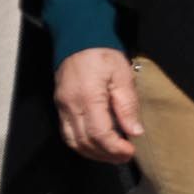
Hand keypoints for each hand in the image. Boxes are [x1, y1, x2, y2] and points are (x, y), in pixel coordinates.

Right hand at [54, 48, 142, 163]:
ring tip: (113, 155)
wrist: (79, 38)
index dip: (115, 148)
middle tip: (125, 156)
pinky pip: (67, 133)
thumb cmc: (102, 53)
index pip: (99, 133)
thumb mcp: (122, 74)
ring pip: (73, 142)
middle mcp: (71, 106)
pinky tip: (97, 145)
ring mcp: (62, 107)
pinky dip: (82, 144)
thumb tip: (134, 131)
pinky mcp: (59, 107)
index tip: (130, 151)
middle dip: (106, 155)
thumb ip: (127, 104)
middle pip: (85, 142)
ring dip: (93, 153)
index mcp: (88, 96)